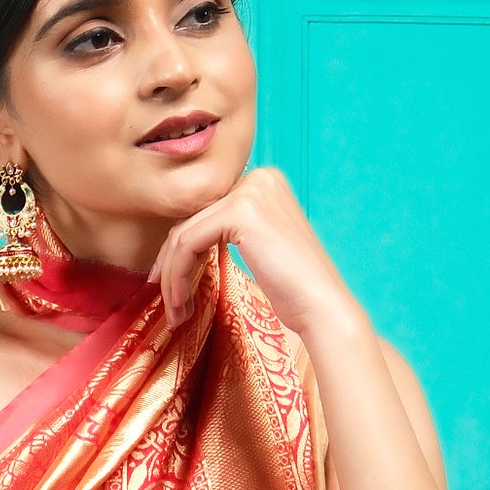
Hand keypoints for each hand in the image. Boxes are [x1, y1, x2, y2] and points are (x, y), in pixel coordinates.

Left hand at [148, 164, 362, 341]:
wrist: (320, 305)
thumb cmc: (293, 289)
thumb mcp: (258, 248)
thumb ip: (228, 232)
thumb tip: (181, 242)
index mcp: (263, 182)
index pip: (206, 213)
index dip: (180, 251)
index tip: (171, 286)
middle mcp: (257, 177)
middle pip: (192, 219)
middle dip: (171, 264)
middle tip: (168, 302)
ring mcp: (250, 190)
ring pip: (184, 233)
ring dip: (172, 277)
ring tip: (175, 312)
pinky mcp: (240, 211)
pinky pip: (188, 242)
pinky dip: (177, 276)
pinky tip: (180, 304)